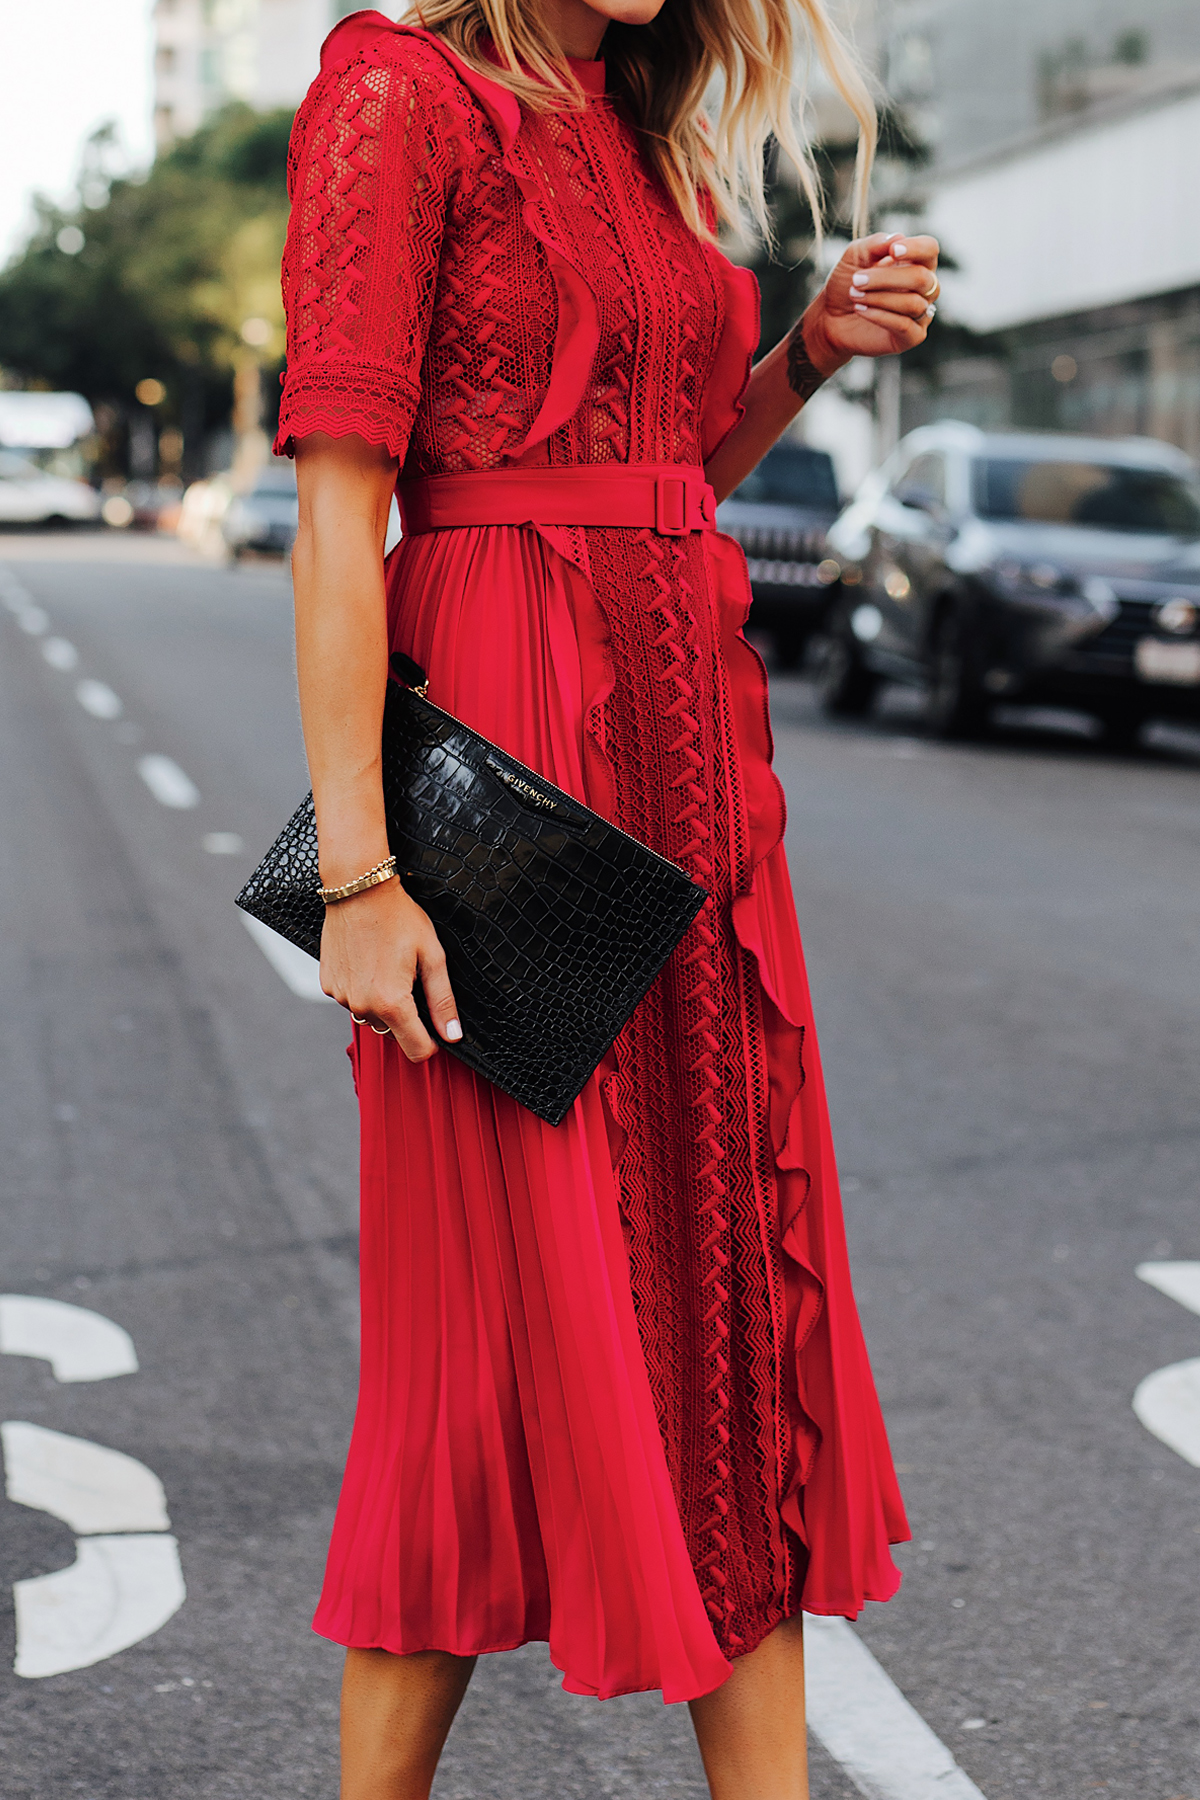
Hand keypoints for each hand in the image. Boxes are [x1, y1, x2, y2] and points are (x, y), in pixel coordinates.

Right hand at [319, 876, 461, 1062]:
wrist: (359, 891)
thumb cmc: (398, 918)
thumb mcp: (432, 956)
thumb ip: (442, 1001)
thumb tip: (452, 1034)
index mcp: (392, 1003)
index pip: (416, 1050)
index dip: (430, 1043)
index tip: (434, 1028)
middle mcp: (363, 1005)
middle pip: (393, 1032)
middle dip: (405, 1015)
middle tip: (408, 978)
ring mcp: (342, 996)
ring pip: (371, 1016)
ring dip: (382, 1001)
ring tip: (387, 966)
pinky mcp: (329, 985)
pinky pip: (352, 999)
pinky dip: (362, 989)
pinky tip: (369, 962)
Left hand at [800, 231, 940, 377]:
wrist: (831, 318)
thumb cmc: (848, 283)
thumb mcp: (855, 256)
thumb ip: (875, 244)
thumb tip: (897, 238)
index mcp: (916, 262)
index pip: (930, 249)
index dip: (916, 248)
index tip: (893, 250)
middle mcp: (925, 288)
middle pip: (922, 278)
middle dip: (886, 278)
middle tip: (857, 280)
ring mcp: (922, 313)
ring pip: (913, 303)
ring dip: (879, 298)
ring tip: (854, 295)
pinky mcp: (912, 336)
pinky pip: (904, 325)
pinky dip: (880, 316)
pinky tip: (860, 309)